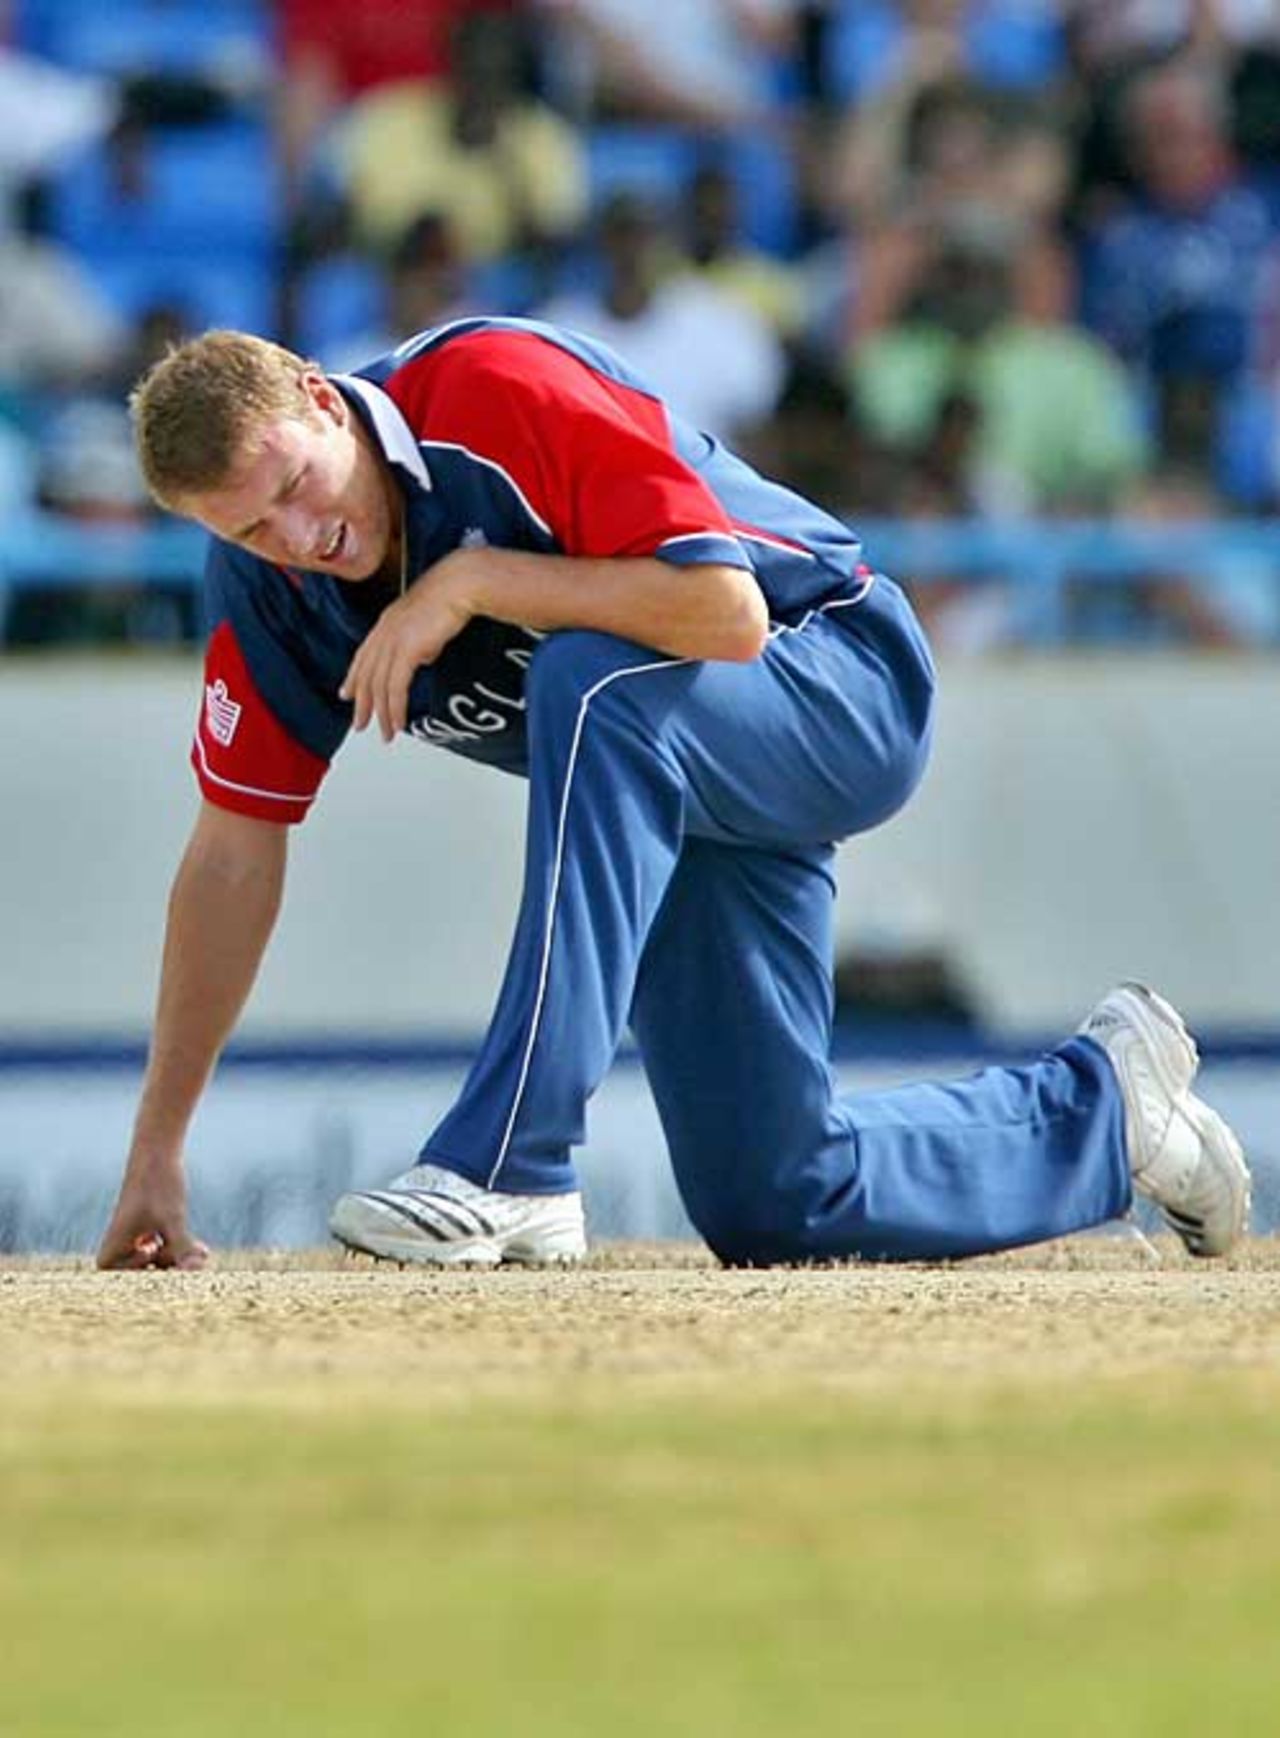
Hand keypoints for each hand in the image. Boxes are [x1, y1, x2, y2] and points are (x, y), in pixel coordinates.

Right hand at [96, 1172, 208, 1271]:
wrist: (159, 1154)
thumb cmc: (159, 1185)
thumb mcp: (173, 1219)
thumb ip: (181, 1248)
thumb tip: (193, 1271)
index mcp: (114, 1247)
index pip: (122, 1279)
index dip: (145, 1276)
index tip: (166, 1260)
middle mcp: (122, 1246)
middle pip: (145, 1276)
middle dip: (172, 1270)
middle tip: (195, 1264)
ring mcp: (137, 1240)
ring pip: (160, 1264)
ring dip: (180, 1260)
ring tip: (201, 1254)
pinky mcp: (152, 1231)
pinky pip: (167, 1251)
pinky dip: (182, 1250)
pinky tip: (202, 1250)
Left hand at [340, 560, 473, 741]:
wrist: (459, 585)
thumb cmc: (451, 596)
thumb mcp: (427, 622)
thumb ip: (419, 641)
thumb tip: (421, 658)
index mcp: (386, 623)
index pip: (363, 655)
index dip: (353, 677)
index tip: (347, 694)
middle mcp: (384, 632)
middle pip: (366, 675)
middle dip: (362, 703)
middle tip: (359, 724)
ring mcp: (393, 641)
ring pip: (379, 686)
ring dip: (382, 713)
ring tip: (386, 733)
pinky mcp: (406, 650)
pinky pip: (395, 687)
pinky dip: (395, 708)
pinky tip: (398, 722)